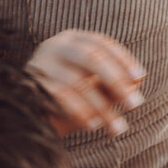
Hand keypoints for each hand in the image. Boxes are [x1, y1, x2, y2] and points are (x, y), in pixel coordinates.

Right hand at [27, 31, 145, 136]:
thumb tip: (138, 80)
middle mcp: (55, 46)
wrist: (28, 115)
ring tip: (117, 127)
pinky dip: (80, 112)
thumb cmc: (68, 98)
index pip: (102, 43)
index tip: (139, 77)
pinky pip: (60, 97)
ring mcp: (41, 64)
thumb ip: (114, 81)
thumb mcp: (94, 87)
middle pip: (91, 57)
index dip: (123, 59)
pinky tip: (93, 126)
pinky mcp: (31, 84)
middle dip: (116, 80)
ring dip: (102, 107)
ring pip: (77, 81)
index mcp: (72, 40)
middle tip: (135, 104)